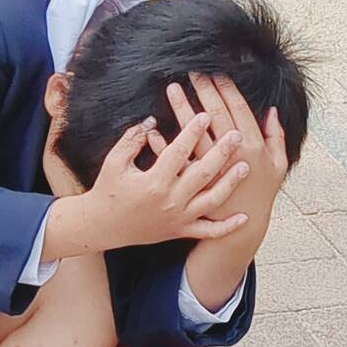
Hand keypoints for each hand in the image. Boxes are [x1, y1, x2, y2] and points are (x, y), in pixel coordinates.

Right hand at [43, 113, 250, 261]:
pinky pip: (207, 231)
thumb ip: (132, 140)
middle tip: (236, 135)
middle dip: (221, 152)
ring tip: (245, 166)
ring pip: (211, 201)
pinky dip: (226, 227)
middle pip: (202, 173)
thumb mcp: (114, 162)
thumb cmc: (107, 191)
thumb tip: (151, 122)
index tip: (205, 115)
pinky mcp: (179, 231)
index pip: (178, 151)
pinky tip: (242, 218)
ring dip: (230, 184)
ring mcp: (177, 218)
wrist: (101, 226)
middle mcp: (170, 201)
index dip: (193, 131)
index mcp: (153, 182)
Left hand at [161, 74, 290, 310]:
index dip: (226, 90)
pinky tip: (153, 129)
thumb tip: (272, 111)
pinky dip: (163, 147)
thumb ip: (277, 138)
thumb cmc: (260, 194)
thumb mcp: (277, 166)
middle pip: (215, 118)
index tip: (216, 72)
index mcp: (253, 149)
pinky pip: (175, 164)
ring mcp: (210, 172)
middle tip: (192, 72)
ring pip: (194, 137)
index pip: (238, 111)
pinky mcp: (191, 187)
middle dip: (203, 93)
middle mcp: (231, 159)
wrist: (241, 230)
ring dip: (182, 111)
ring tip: (172, 89)